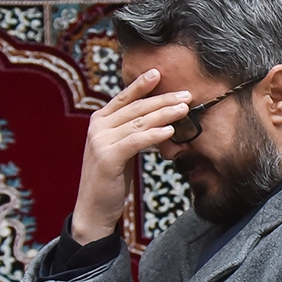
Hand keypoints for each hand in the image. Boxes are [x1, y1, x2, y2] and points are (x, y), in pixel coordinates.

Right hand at [72, 69, 191, 243]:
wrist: (94, 209)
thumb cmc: (112, 180)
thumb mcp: (122, 150)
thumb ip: (133, 133)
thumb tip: (159, 121)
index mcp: (100, 121)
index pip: (124, 98)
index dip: (141, 85)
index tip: (159, 72)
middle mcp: (98, 127)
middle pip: (136, 108)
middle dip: (163, 99)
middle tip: (186, 94)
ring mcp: (101, 141)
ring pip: (138, 122)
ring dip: (164, 114)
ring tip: (184, 108)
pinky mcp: (107, 157)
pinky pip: (135, 141)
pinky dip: (154, 134)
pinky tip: (170, 130)